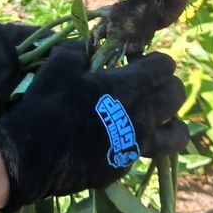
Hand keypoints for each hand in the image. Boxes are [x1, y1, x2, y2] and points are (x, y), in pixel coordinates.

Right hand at [0, 46, 188, 212]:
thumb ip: (79, 50)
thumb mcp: (61, 63)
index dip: (153, 59)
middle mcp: (144, 116)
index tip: (134, 59)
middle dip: (168, 84)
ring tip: (161, 120)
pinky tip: (121, 140)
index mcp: (133, 86)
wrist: (35, 153)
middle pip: (177, 96)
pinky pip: (144, 154)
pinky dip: (140, 145)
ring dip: (173, 123)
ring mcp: (136, 145)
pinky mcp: (123, 166)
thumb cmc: (50, 102)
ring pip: (176, 136)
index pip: (165, 66)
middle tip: (148, 84)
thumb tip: (86, 46)